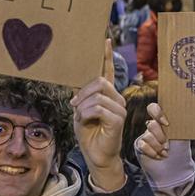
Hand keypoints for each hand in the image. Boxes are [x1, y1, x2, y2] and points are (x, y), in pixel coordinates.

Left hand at [71, 40, 126, 189]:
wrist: (96, 156)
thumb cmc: (89, 135)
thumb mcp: (80, 112)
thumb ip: (81, 98)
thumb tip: (76, 86)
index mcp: (108, 96)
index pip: (109, 71)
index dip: (107, 55)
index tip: (104, 40)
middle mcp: (117, 99)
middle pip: (100, 81)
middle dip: (83, 92)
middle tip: (74, 105)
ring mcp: (120, 108)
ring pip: (97, 95)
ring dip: (83, 106)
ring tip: (80, 117)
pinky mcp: (118, 119)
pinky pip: (98, 108)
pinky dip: (86, 114)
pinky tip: (84, 120)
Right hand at [134, 103, 194, 190]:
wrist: (175, 170)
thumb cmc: (181, 152)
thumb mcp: (183, 135)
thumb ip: (180, 123)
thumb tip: (182, 112)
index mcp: (164, 121)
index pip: (154, 108)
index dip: (157, 113)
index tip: (166, 124)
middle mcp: (154, 128)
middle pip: (150, 124)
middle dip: (160, 135)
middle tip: (167, 144)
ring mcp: (146, 137)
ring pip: (147, 136)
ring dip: (158, 146)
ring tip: (165, 153)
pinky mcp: (140, 146)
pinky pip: (142, 145)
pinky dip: (151, 152)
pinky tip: (158, 157)